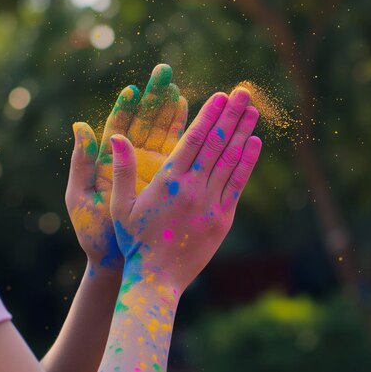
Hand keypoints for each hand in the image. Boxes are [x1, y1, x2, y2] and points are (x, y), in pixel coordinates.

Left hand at [65, 64, 187, 271]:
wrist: (117, 261)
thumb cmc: (94, 233)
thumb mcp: (81, 199)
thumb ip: (82, 163)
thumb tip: (80, 126)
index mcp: (111, 161)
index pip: (120, 125)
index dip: (127, 106)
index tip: (134, 86)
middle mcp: (135, 160)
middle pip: (147, 122)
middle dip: (156, 97)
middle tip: (164, 70)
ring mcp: (156, 170)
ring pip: (170, 135)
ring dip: (178, 113)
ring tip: (181, 87)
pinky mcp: (174, 182)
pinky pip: (187, 157)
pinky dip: (197, 140)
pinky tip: (209, 122)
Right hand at [109, 88, 261, 292]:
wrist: (156, 278)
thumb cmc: (135, 240)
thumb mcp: (120, 205)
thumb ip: (123, 169)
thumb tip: (116, 136)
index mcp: (169, 181)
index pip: (194, 139)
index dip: (209, 114)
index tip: (220, 95)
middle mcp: (193, 188)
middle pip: (217, 143)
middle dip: (231, 115)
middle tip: (244, 93)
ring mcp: (211, 203)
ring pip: (231, 160)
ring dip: (243, 132)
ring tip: (253, 111)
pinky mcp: (223, 218)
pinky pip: (238, 184)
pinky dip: (247, 162)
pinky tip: (254, 143)